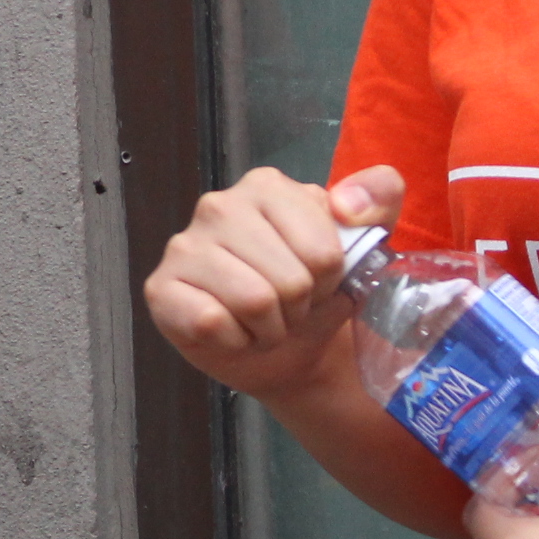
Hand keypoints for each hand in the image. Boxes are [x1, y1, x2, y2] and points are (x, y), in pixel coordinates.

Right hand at [142, 165, 403, 400]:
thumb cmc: (320, 295)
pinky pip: (212, 322)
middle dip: (298, 309)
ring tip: (264, 322)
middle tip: (289, 309)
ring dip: (269, 329)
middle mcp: (218, 205)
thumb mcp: (365, 245)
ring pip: (253, 301)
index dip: (329, 282)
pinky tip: (232, 332)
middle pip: (289, 280)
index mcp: (267, 187)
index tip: (318, 284)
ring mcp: (183, 245)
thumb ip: (378, 199)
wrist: (291, 351)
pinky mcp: (160, 288)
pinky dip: (234, 341)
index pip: (323, 251)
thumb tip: (347, 204)